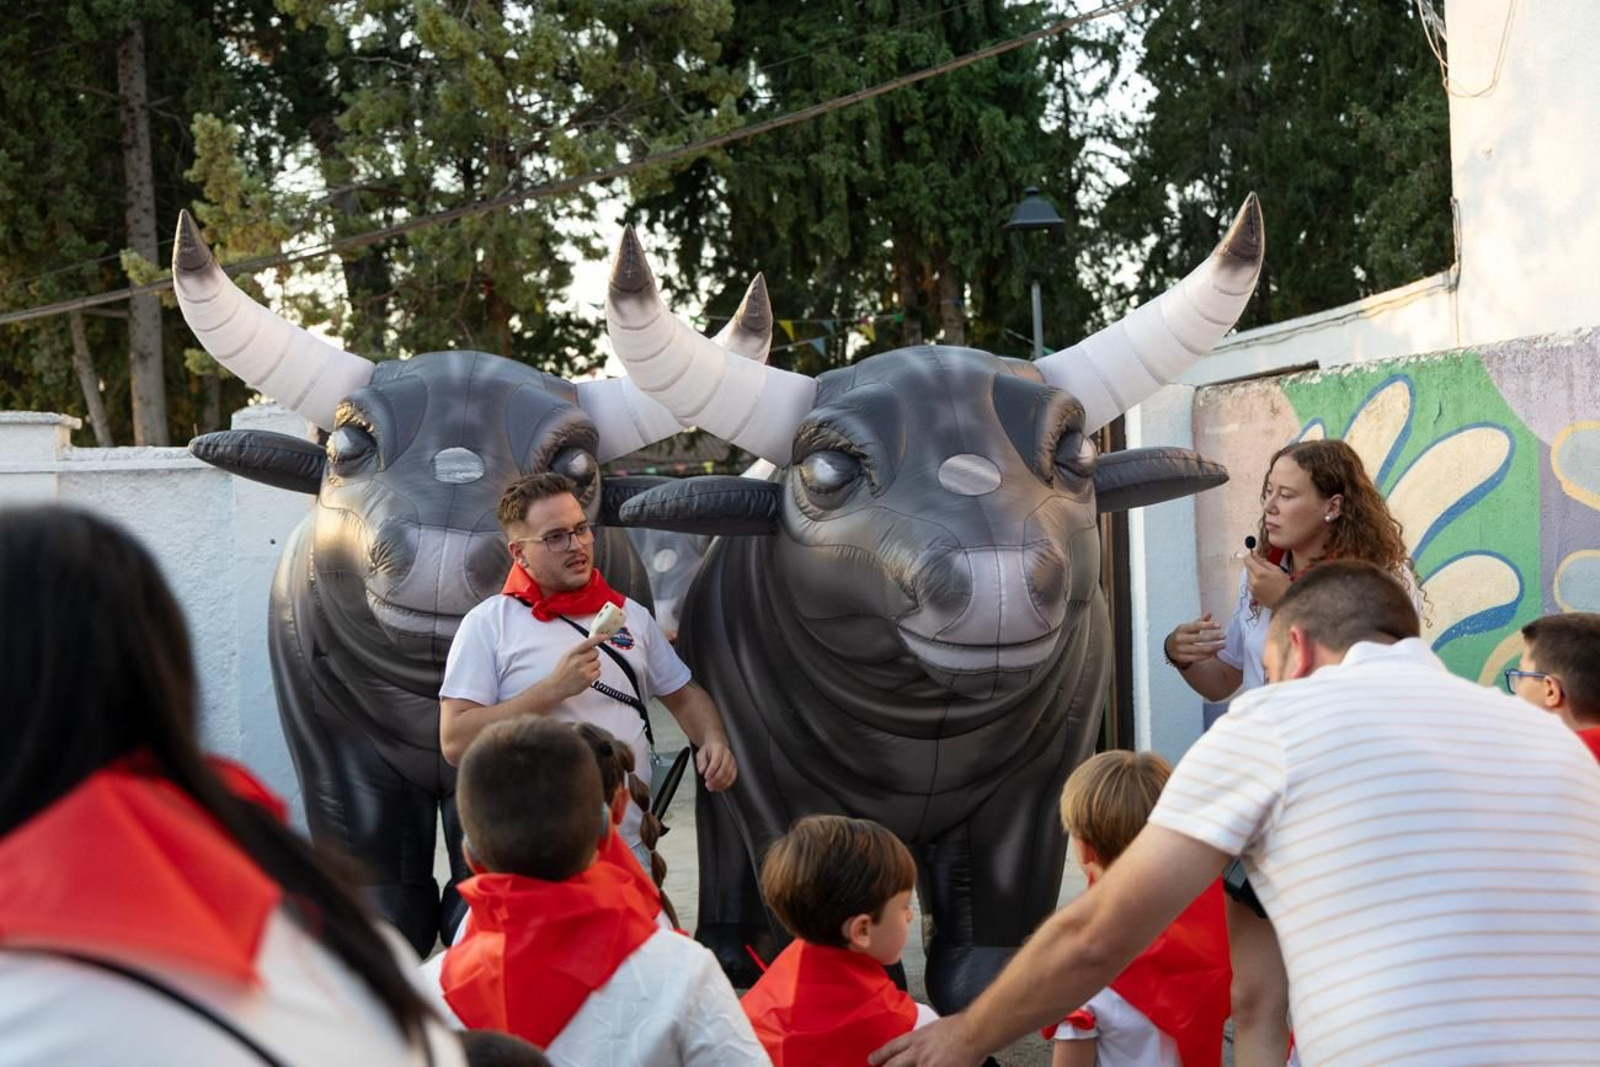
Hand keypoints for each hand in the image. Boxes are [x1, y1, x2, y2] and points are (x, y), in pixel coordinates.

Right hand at [546, 632, 607, 701]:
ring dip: (593, 666)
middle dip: (593, 656)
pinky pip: (598, 672)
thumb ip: (578, 650)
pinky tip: (586, 676)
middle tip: (586, 661)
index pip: (588, 643)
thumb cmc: (561, 672)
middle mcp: (578, 660)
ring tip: (584, 670)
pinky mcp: (588, 679)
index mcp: (572, 653)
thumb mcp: (566, 656)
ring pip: (598, 662)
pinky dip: (594, 674)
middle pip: (596, 652)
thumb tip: (591, 644)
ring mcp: (583, 670)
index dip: (598, 638)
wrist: (556, 687)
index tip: (605, 636)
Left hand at [695, 739, 737, 791]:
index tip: (706, 777)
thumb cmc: (709, 750)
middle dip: (716, 779)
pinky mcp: (734, 768)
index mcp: (718, 749)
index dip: (711, 770)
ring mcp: (732, 762)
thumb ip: (701, 762)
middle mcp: (727, 755)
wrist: (717, 746)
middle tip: (708, 785)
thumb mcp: (701, 753)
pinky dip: (725, 785)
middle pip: (724, 769)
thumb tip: (702, 770)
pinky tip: (718, 787)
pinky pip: (732, 778)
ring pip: (729, 775)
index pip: (716, 761)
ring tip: (712, 787)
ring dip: (720, 783)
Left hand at [869, 1014, 985, 1066]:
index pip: (892, 1048)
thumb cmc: (961, 1027)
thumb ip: (925, 1039)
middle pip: (893, 1065)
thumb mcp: (935, 1028)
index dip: (880, 1055)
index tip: (871, 1060)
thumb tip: (924, 1047)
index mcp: (917, 1039)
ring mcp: (927, 1065)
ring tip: (908, 1066)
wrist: (974, 1032)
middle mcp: (918, 1053)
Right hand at [1165, 613, 1224, 667]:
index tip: (1219, 625)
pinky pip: (1197, 658)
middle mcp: (1180, 638)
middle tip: (1224, 636)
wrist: (1169, 647)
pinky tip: (1214, 652)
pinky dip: (1207, 655)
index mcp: (1182, 628)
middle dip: (1213, 637)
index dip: (1208, 625)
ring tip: (1223, 645)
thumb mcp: (1188, 627)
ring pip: (1200, 649)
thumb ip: (1199, 621)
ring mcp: (1180, 649)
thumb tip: (1209, 613)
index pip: (1196, 626)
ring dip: (1213, 647)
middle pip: (1199, 638)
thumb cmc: (1182, 635)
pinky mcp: (1182, 658)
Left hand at [1243, 552, 1290, 609]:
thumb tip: (1254, 554)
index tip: (1254, 555)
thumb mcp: (1276, 570)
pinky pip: (1250, 583)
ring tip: (1266, 578)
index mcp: (1259, 573)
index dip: (1250, 556)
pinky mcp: (1251, 594)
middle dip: (1253, 565)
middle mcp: (1252, 580)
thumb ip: (1263, 561)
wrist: (1285, 602)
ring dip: (1254, 574)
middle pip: (1247, 568)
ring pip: (1248, 576)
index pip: (1247, 560)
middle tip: (1264, 568)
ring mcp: (1251, 588)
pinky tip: (1264, 584)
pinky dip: (1255, 581)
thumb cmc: (1284, 584)